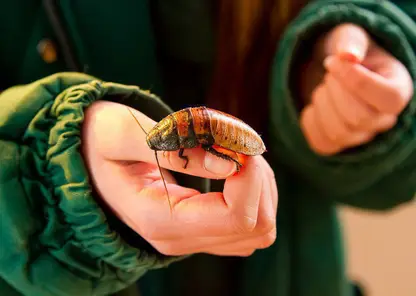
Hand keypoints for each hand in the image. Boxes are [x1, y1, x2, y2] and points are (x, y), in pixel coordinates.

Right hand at [81, 101, 277, 256]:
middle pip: (258, 225)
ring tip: (228, 152)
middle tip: (230, 142)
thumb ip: (177, 147)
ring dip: (260, 183)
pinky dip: (256, 191)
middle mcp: (181, 240)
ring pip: (262, 227)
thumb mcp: (125, 134)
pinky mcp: (205, 230)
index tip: (230, 139)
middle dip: (257, 176)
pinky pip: (253, 223)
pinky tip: (232, 166)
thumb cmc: (102, 141)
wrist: (91, 162)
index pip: (238, 216)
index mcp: (160, 220)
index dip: (250, 173)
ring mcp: (194, 239)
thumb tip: (231, 163)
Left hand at [299, 23, 412, 154]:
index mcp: (398, 89)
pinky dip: (310, 121)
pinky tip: (316, 105)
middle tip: (329, 74)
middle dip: (334, 90)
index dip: (354, 79)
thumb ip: (350, 41)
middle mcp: (384, 119)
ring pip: (339, 134)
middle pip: (359, 118)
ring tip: (324, 87)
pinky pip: (322, 144)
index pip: (388, 97)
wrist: (331, 70)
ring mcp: (362, 136)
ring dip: (322, 104)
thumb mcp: (350, 35)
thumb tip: (348, 55)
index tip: (333, 61)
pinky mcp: (338, 145)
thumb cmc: (347, 52)